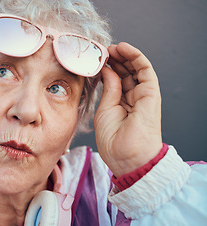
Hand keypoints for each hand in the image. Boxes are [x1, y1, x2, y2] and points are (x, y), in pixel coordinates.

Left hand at [94, 42, 162, 176]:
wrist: (127, 157)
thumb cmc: (114, 140)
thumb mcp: (105, 110)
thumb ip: (109, 89)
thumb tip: (106, 70)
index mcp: (122, 103)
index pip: (116, 80)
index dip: (107, 67)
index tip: (95, 59)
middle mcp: (134, 97)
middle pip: (125, 72)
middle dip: (114, 59)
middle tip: (101, 50)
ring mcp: (143, 94)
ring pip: (135, 68)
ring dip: (124, 54)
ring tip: (110, 47)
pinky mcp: (151, 93)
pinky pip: (145, 69)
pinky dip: (135, 56)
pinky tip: (123, 48)